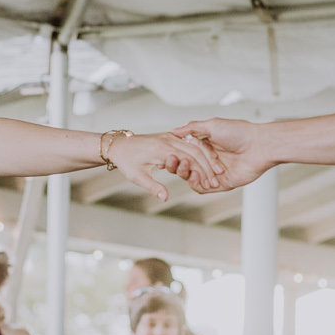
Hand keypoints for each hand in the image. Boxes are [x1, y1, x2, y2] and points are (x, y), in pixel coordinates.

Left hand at [109, 132, 225, 201]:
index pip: (188, 160)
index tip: (208, 185)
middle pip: (196, 152)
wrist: (119, 145)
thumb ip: (153, 186)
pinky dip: (200, 152)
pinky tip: (206, 162)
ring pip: (195, 146)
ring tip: (214, 173)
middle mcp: (168, 140)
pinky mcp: (170, 136)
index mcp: (162, 149)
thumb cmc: (126, 160)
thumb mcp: (137, 176)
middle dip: (208, 167)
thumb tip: (165, 198)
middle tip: (215, 181)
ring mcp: (170, 136)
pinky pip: (190, 143)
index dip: (200, 173)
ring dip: (206, 159)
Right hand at [169, 118, 267, 192]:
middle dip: (180, 166)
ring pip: (194, 178)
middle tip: (175, 163)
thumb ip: (193, 128)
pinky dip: (197, 185)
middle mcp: (210, 160)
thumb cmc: (240, 132)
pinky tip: (195, 178)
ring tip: (187, 169)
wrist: (259, 145)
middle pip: (188, 167)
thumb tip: (175, 130)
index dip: (177, 154)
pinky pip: (204, 188)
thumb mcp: (213, 125)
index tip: (169, 153)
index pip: (186, 153)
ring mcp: (215, 173)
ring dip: (187, 175)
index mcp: (206, 145)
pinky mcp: (222, 183)